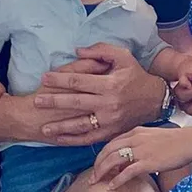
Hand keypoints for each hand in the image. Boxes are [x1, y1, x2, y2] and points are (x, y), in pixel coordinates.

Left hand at [34, 43, 165, 144]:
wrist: (155, 99)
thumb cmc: (136, 75)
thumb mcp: (123, 56)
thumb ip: (100, 51)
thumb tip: (77, 51)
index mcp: (110, 84)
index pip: (79, 80)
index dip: (60, 79)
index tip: (44, 77)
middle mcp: (109, 104)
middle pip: (76, 103)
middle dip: (54, 102)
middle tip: (36, 101)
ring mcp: (110, 121)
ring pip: (81, 125)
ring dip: (60, 127)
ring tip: (43, 127)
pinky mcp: (111, 132)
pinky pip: (89, 139)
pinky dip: (73, 140)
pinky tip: (59, 139)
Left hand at [91, 126, 191, 189]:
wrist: (190, 140)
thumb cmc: (175, 140)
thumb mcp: (153, 136)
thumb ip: (140, 143)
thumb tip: (131, 155)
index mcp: (136, 131)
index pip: (112, 142)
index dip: (102, 154)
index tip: (98, 164)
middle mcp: (135, 138)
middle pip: (108, 150)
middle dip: (97, 163)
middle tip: (93, 175)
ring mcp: (141, 150)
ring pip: (113, 160)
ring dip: (102, 172)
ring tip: (97, 181)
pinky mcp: (148, 162)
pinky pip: (126, 172)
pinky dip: (116, 180)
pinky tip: (111, 186)